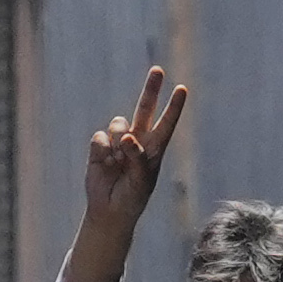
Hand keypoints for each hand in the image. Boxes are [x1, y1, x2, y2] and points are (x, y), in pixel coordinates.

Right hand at [84, 67, 188, 232]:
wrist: (109, 211)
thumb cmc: (132, 198)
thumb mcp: (141, 181)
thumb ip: (137, 158)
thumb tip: (127, 137)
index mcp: (154, 149)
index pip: (166, 124)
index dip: (173, 107)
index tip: (182, 89)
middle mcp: (138, 140)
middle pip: (145, 108)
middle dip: (151, 89)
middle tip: (158, 70)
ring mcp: (118, 142)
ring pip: (119, 123)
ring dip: (118, 138)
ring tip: (117, 160)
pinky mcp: (100, 147)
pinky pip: (100, 138)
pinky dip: (103, 150)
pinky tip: (105, 164)